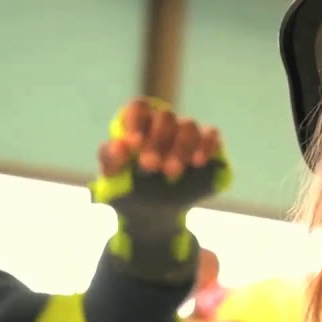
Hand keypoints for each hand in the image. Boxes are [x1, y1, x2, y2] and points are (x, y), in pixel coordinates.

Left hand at [90, 98, 231, 283]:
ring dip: (181, 147)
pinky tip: (198, 162)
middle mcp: (163, 124)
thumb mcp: (111, 176)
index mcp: (138, 123)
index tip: (134, 144)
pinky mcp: (206, 146)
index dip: (137, 121)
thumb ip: (111, 159)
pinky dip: (206, 145)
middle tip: (150, 166)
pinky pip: (211, 135)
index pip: (139, 107)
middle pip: (165, 117)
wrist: (149, 213)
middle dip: (158, 141)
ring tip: (172, 172)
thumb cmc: (126, 187)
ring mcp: (186, 134)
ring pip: (188, 126)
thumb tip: (121, 145)